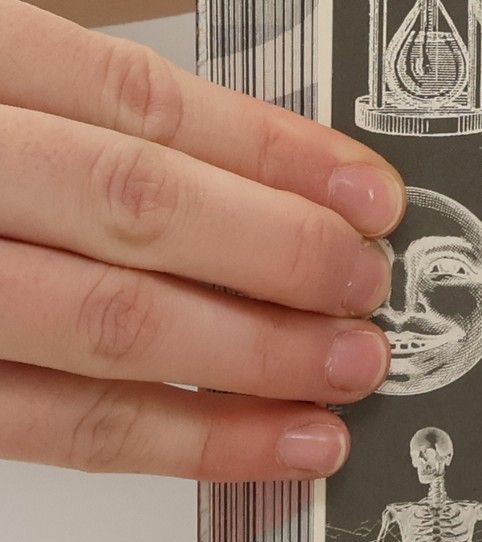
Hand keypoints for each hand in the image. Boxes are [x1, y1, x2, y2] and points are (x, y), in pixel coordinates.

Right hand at [0, 0, 403, 478]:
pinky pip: (52, 424)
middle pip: (132, 208)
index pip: (135, 98)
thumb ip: (81, 119)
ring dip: (250, 358)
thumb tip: (272, 178)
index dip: (270, 150)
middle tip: (368, 287)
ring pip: (103, 325)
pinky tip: (272, 442)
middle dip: (276, 255)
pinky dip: (180, 439)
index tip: (368, 191)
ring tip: (348, 370)